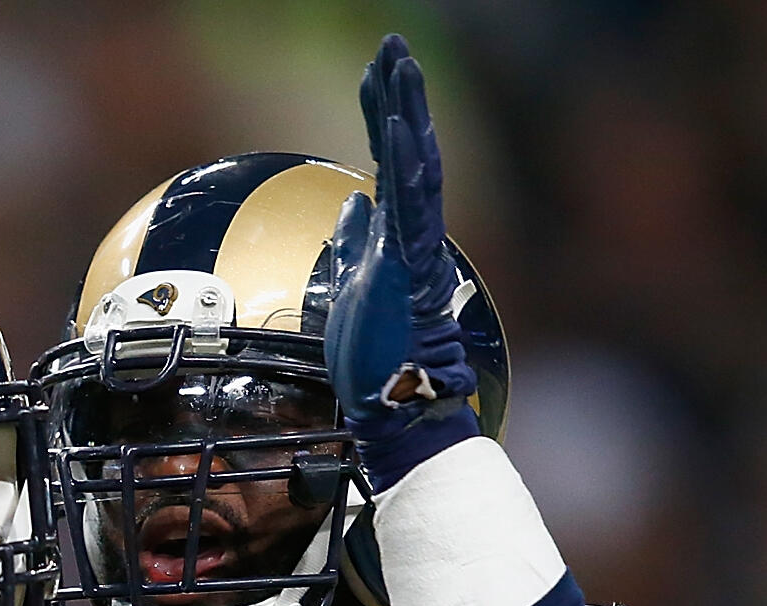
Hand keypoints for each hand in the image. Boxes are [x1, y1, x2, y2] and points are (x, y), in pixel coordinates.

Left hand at [322, 35, 480, 483]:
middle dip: (398, 95)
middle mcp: (410, 230)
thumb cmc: (371, 354)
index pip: (387, 158)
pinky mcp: (410, 264)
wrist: (387, 399)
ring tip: (399, 64)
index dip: (380, 113)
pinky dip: (404, 164)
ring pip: (416, 164)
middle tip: (391, 44)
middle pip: (406, 147)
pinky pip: (412, 204)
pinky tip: (398, 126)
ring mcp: (414, 245)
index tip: (373, 71)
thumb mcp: (350, 283)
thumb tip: (352, 205)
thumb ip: (355, 242)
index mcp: (394, 232)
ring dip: (407, 113)